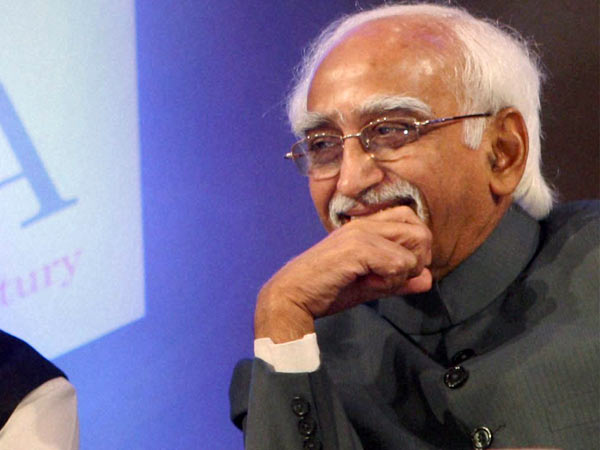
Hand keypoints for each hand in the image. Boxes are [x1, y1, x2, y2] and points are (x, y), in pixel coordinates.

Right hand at [254, 206, 431, 341]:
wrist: (295, 296)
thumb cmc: (327, 288)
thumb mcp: (372, 284)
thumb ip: (400, 279)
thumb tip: (429, 279)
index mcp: (368, 225)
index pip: (413, 221)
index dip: (415, 249)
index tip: (395, 271)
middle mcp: (367, 223)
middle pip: (421, 232)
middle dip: (416, 262)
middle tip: (390, 278)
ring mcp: (362, 233)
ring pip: (415, 248)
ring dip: (402, 272)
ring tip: (376, 280)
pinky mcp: (358, 248)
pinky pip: (400, 264)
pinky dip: (389, 281)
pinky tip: (367, 283)